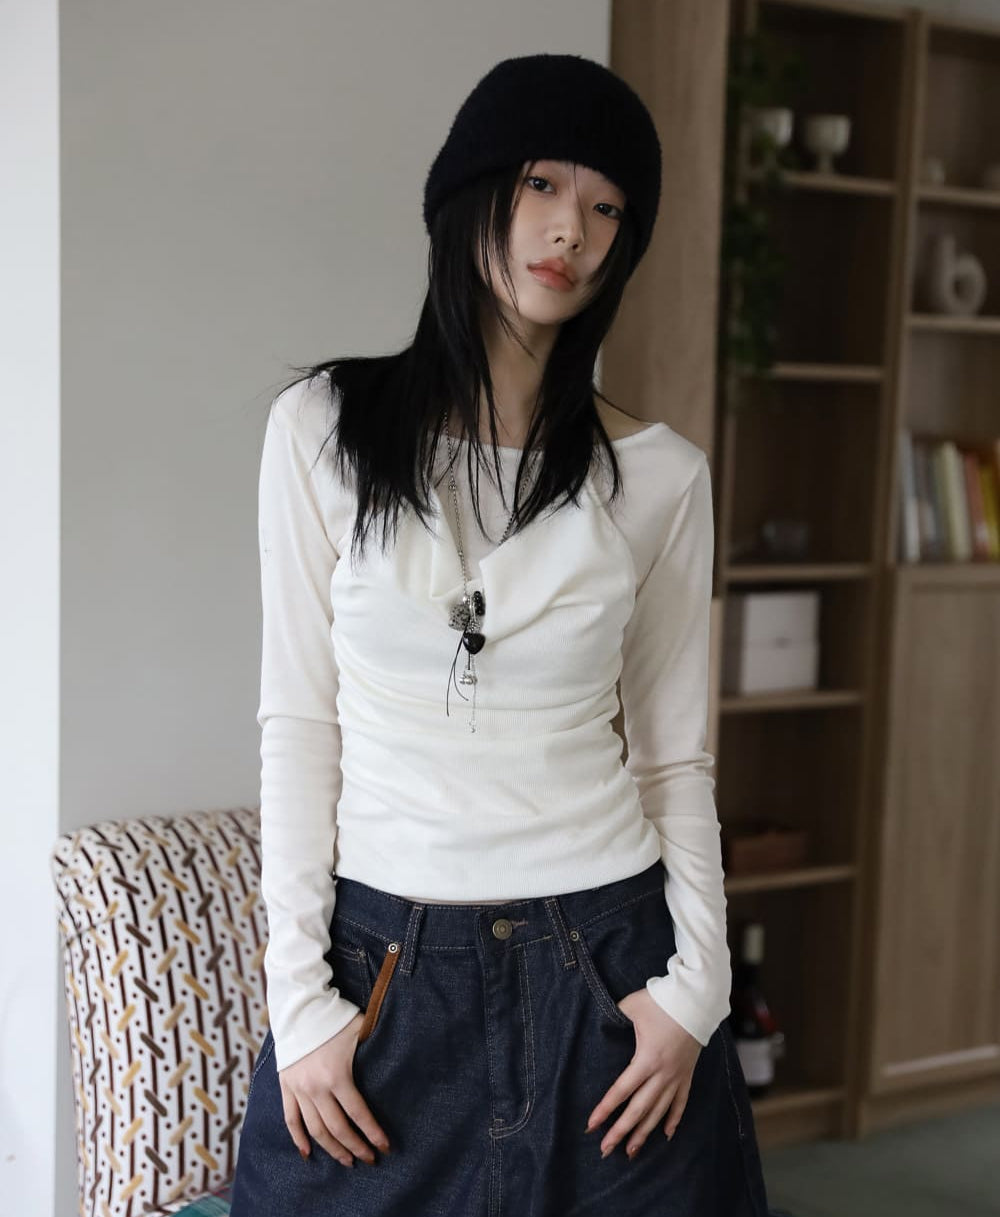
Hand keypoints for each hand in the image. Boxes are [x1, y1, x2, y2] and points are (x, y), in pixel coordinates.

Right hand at [278, 1012, 391, 1167]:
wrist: (298, 1007)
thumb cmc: (334, 1017)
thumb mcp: (360, 1029)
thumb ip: (376, 1044)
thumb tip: (400, 1052)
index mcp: (337, 1076)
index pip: (358, 1114)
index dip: (372, 1133)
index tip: (385, 1147)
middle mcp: (316, 1088)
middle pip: (337, 1128)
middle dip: (355, 1147)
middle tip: (369, 1159)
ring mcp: (299, 1090)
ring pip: (315, 1130)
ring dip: (332, 1149)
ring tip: (347, 1161)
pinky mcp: (286, 1087)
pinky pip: (291, 1120)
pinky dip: (298, 1139)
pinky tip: (308, 1154)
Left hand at [584, 988, 701, 1159]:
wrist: (697, 1000)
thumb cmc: (662, 1001)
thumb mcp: (632, 1006)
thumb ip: (613, 1016)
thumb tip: (596, 1021)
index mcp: (647, 1059)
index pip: (621, 1090)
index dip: (605, 1109)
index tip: (592, 1125)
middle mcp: (663, 1074)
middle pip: (639, 1109)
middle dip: (621, 1131)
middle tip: (605, 1150)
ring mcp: (677, 1077)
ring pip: (659, 1112)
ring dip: (644, 1133)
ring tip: (631, 1152)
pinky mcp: (688, 1075)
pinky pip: (680, 1103)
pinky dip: (673, 1120)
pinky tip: (666, 1135)